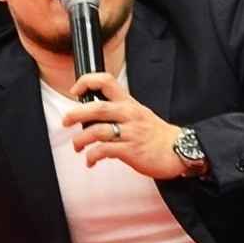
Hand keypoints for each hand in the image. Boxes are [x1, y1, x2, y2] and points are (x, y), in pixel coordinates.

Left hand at [62, 72, 187, 179]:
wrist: (178, 150)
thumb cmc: (155, 134)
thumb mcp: (139, 114)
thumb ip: (118, 111)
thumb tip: (90, 116)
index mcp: (130, 103)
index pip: (107, 81)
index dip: (87, 81)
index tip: (75, 90)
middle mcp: (129, 114)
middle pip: (97, 107)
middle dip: (76, 113)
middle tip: (65, 121)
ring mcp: (130, 132)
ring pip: (96, 131)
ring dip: (80, 140)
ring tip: (78, 146)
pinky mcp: (130, 150)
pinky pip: (103, 151)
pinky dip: (91, 157)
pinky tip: (91, 161)